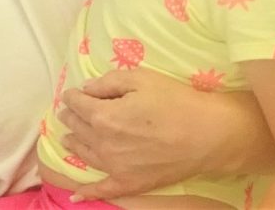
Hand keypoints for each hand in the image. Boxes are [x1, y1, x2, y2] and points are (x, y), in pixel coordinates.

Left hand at [57, 68, 227, 199]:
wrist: (207, 135)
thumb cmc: (173, 101)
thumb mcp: (138, 78)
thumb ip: (107, 82)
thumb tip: (86, 89)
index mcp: (103, 115)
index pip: (77, 104)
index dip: (73, 96)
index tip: (73, 93)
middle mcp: (104, 143)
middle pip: (78, 128)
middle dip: (71, 117)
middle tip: (68, 112)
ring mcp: (116, 167)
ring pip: (85, 153)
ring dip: (73, 143)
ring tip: (67, 138)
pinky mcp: (131, 184)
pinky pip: (103, 190)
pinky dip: (87, 193)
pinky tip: (75, 196)